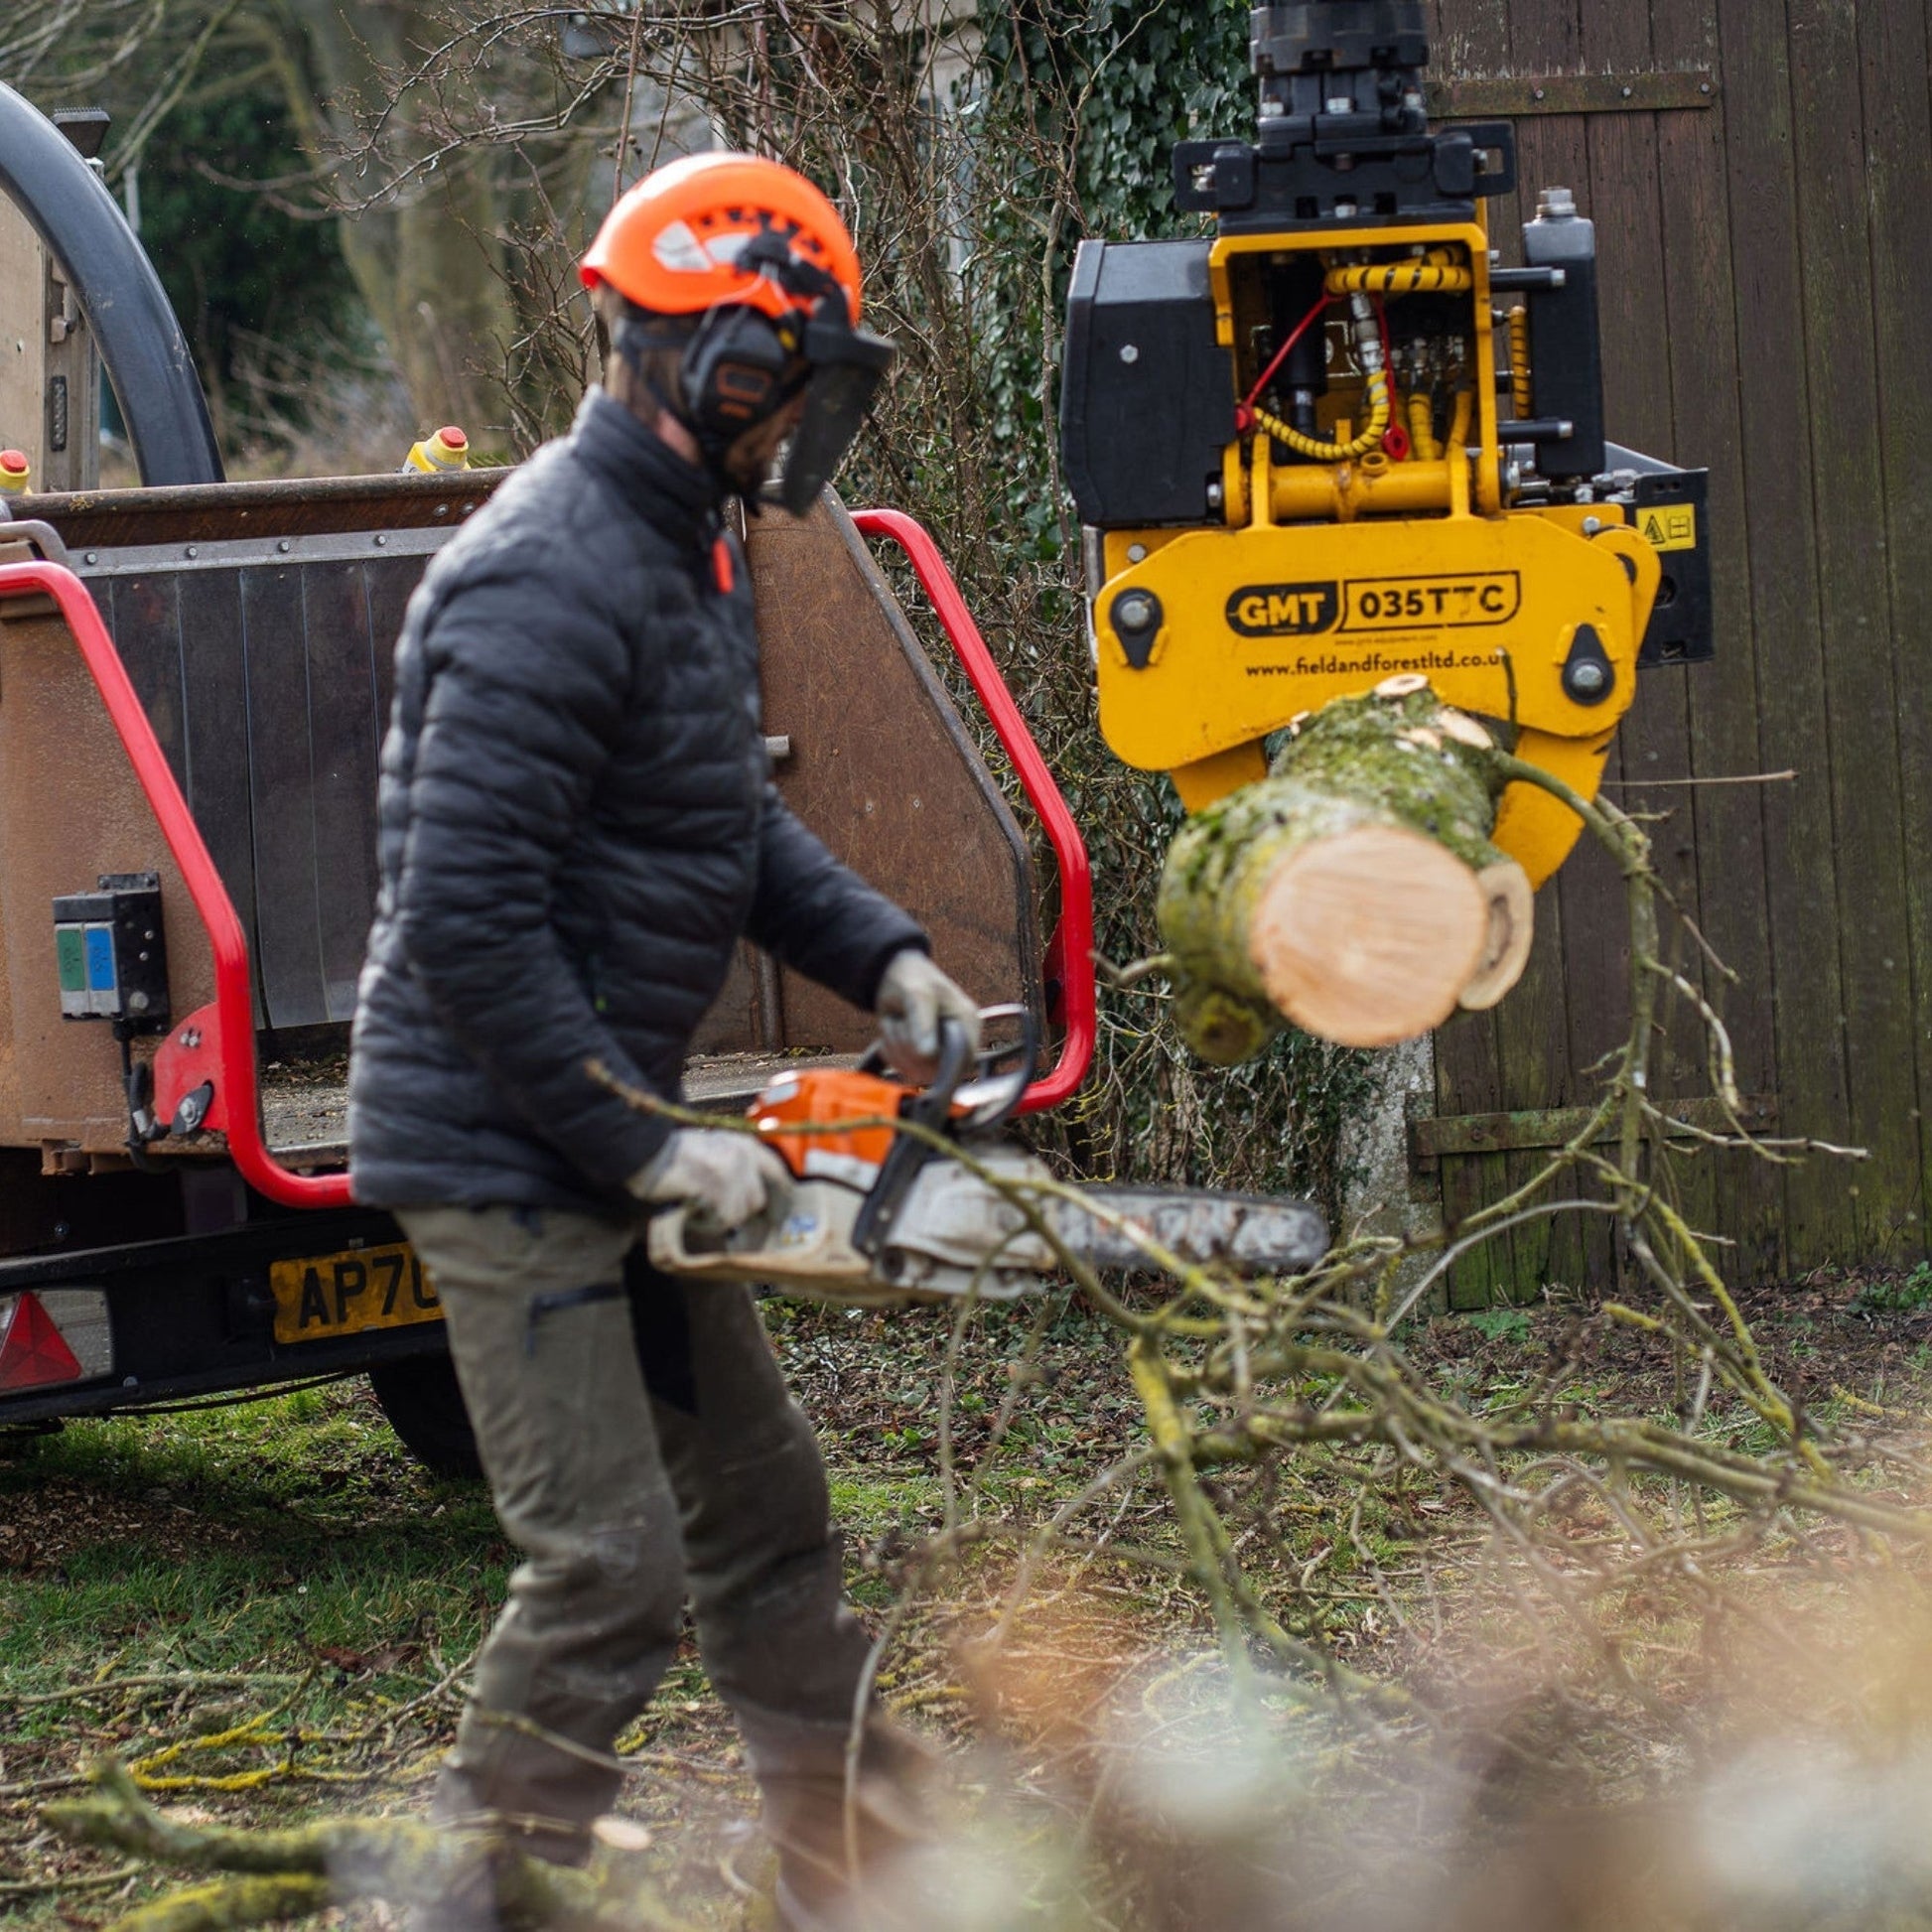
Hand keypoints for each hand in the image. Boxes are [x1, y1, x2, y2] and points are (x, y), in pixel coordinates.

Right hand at [628, 1129, 791, 1230]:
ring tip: (693, 1202)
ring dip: (715, 1217)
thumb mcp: (715, 1150)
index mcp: (745, 1144)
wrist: (644, 1150)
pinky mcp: (716, 1188)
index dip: (780, 1197)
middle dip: (735, 1212)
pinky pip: (719, 1220)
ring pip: (737, 1215)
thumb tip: (754, 1202)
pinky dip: (703, 1221)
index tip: (778, 1215)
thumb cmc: (674, 1155)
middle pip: (756, 1202)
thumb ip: (737, 1169)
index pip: (777, 1173)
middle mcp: (743, 1156)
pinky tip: (688, 1205)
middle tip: (711, 1210)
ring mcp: (731, 1172)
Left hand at [875, 950, 980, 1084]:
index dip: (940, 1060)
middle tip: (900, 1022)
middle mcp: (957, 1040)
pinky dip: (891, 1053)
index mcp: (967, 1022)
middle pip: (936, 1070)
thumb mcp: (916, 994)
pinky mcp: (921, 1057)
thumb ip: (923, 1022)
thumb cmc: (911, 978)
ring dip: (896, 1048)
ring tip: (896, 1022)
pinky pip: (903, 1070)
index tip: (919, 1047)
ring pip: (916, 1072)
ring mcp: (939, 1051)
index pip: (964, 1058)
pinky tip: (892, 1033)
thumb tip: (928, 1054)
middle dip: (909, 1049)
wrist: (893, 974)